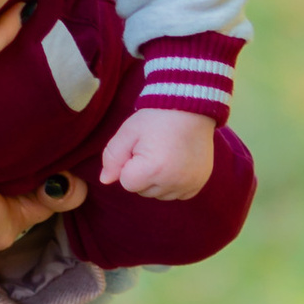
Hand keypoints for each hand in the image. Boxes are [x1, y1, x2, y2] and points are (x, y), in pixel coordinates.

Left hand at [96, 108, 214, 201]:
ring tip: (165, 155)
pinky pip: (177, 194)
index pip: (127, 183)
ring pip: (159, 194)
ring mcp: (188, 185)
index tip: (139, 148)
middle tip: (153, 149)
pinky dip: (173, 183)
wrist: (190, 108)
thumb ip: (112, 157)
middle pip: (143, 191)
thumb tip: (105, 180)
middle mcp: (172, 182)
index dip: (129, 164)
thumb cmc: (156, 118)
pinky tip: (175, 164)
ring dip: (157, 181)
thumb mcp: (128, 132)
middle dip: (142, 174)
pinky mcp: (198, 184)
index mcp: (153, 169)